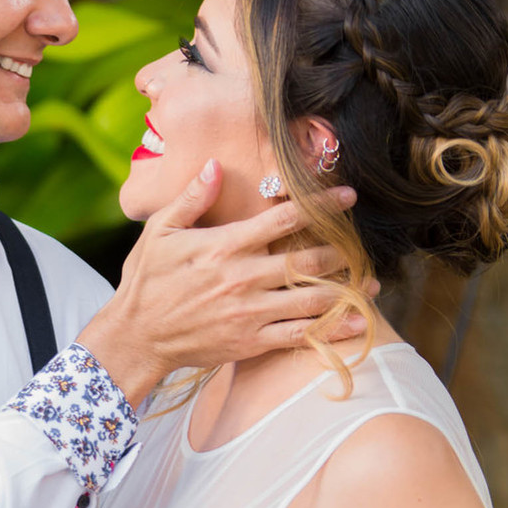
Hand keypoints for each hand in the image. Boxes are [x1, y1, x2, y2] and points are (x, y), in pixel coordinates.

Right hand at [78, 162, 374, 406]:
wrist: (136, 337)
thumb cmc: (146, 281)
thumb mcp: (160, 231)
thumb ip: (192, 198)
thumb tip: (216, 165)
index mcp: (224, 246)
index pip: (283, 219)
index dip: (320, 205)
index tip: (347, 196)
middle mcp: (242, 277)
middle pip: (306, 260)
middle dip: (341, 251)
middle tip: (362, 244)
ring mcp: (248, 312)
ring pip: (309, 300)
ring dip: (345, 291)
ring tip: (371, 284)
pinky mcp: (249, 342)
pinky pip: (298, 336)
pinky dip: (330, 331)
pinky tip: (355, 325)